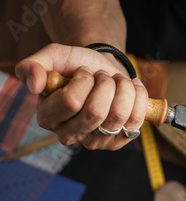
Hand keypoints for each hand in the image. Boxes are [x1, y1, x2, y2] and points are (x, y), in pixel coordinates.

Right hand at [15, 43, 147, 149]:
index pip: (72, 102)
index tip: (85, 71)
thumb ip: (32, 66)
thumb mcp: (52, 57)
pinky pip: (136, 120)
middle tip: (103, 76)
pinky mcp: (118, 142)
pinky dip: (138, 97)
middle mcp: (69, 135)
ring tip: (117, 81)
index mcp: (48, 118)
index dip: (84, 80)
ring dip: (123, 88)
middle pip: (96, 111)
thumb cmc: (76, 65)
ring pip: (118, 115)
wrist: (103, 70)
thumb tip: (34, 84)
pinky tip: (132, 87)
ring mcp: (95, 142)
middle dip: (106, 84)